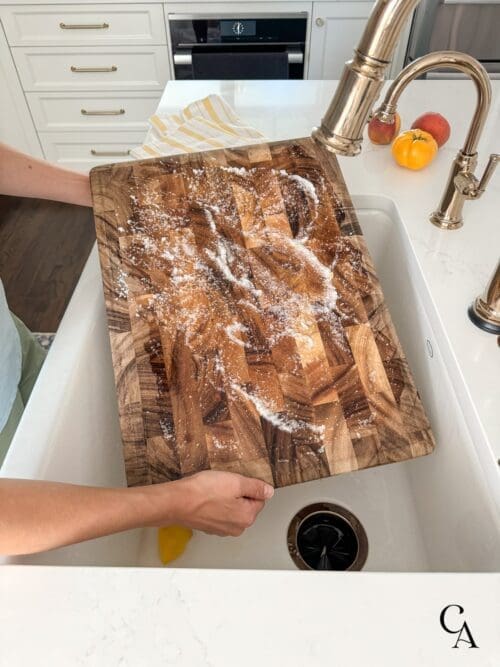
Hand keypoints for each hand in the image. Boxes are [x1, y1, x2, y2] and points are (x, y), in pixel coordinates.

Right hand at [147, 471, 274, 536]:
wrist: (177, 501)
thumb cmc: (203, 492)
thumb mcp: (236, 482)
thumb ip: (256, 487)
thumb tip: (269, 491)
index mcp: (247, 517)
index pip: (259, 499)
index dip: (248, 486)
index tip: (236, 481)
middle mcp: (236, 528)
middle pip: (246, 505)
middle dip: (238, 494)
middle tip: (224, 485)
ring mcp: (221, 529)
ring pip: (231, 509)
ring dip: (225, 499)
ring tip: (213, 490)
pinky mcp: (209, 527)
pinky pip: (218, 512)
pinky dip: (214, 504)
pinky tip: (206, 497)